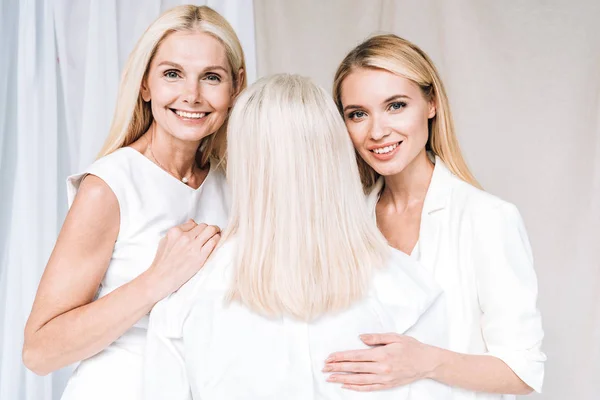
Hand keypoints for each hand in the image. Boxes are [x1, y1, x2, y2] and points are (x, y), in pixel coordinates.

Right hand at [146, 219, 220, 300]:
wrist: (161, 278)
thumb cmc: (162, 262)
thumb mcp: (165, 241)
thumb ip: (178, 231)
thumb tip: (191, 222)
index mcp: (175, 232)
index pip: (194, 223)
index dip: (198, 228)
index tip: (201, 232)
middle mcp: (185, 237)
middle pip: (204, 226)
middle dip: (208, 229)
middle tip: (212, 232)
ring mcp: (193, 246)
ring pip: (211, 231)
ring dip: (215, 232)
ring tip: (216, 235)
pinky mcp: (200, 256)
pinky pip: (213, 242)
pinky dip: (217, 240)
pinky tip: (216, 242)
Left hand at [322, 333, 439, 391]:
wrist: (427, 362)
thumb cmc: (411, 347)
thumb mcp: (394, 337)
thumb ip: (376, 338)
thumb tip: (360, 338)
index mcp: (382, 354)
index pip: (356, 356)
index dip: (341, 357)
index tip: (330, 357)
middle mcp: (382, 368)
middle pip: (354, 368)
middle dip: (338, 368)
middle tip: (324, 368)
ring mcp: (384, 378)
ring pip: (359, 380)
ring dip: (343, 379)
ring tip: (330, 378)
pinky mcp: (387, 385)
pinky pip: (369, 388)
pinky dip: (356, 388)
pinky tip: (346, 386)